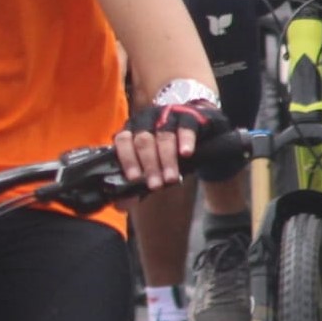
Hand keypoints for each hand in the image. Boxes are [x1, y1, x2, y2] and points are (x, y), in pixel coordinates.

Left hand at [115, 100, 229, 190]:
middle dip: (149, 165)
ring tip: (171, 179)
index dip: (127, 159)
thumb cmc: (170, 152)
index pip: (123, 139)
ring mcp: (169, 114)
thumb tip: (120, 206)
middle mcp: (148, 118)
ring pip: (164, 136)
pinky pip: (186, 127)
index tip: (133, 178)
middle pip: (143, 140)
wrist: (201, 136)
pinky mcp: (190, 116)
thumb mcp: (154, 168)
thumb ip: (137, 184)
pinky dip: (185, 141)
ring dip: (167, 159)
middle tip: (155, 185)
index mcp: (133, 128)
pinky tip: (186, 154)